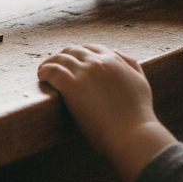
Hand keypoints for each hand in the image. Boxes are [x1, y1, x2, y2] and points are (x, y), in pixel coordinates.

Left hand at [37, 45, 175, 181]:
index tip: (71, 60)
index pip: (90, 48)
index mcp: (114, 60)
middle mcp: (98, 62)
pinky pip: (52, 71)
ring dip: (49, 63)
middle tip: (53, 65)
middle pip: (73, 51)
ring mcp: (84, 72)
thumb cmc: (137, 114)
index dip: (78, 52)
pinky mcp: (72, 85)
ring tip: (43, 71)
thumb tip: (115, 52)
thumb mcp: (140, 82)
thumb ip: (131, 64)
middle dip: (62, 56)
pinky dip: (45, 71)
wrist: (132, 133)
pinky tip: (42, 77)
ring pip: (60, 58)